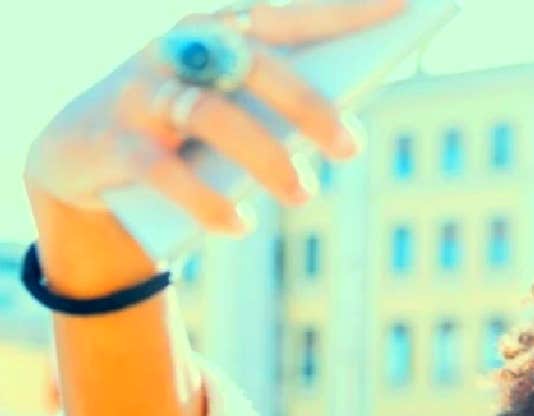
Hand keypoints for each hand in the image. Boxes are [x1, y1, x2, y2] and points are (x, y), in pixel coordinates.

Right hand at [23, 0, 405, 236]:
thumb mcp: (233, 112)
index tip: (402, 5)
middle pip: (253, 63)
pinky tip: (240, 225)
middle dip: (307, 104)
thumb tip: (350, 131)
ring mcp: (141, 91)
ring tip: (304, 195)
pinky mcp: (112, 141)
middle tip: (353, 148)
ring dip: (265, 157)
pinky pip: (162, 170)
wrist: (81, 155)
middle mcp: (179, 50)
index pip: (287, 16)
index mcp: (218, 32)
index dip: (342, 11)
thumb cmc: (185, 129)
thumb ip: (279, 110)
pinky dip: (205, 201)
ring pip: (211, 115)